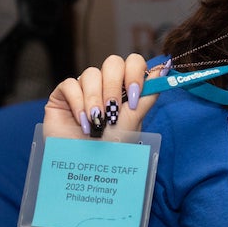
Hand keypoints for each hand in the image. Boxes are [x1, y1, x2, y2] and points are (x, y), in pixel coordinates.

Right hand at [44, 54, 160, 137]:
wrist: (87, 164)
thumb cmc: (112, 146)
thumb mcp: (134, 120)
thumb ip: (148, 94)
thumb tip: (165, 69)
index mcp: (125, 87)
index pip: (133, 62)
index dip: (135, 73)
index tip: (134, 96)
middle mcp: (105, 84)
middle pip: (112, 62)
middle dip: (113, 86)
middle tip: (113, 111)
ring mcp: (83, 88)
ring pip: (90, 73)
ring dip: (95, 99)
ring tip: (97, 122)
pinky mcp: (63, 95)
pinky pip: (70, 84)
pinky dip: (78, 103)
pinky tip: (83, 122)